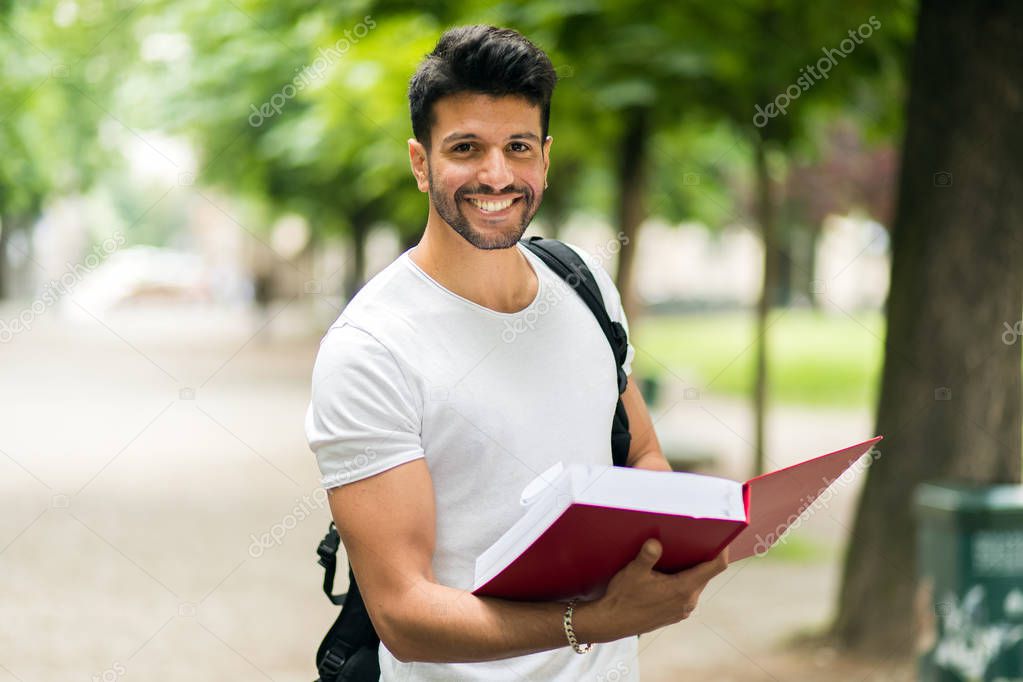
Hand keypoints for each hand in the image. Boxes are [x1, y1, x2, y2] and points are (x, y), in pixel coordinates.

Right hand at [575, 538, 728, 642]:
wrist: (612, 622)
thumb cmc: (623, 597)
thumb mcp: (633, 572)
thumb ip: (647, 556)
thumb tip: (656, 541)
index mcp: (683, 589)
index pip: (715, 567)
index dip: (722, 550)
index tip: (722, 535)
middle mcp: (688, 601)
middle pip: (706, 574)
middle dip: (703, 556)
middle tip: (696, 537)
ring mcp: (683, 610)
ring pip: (696, 583)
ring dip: (692, 569)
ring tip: (680, 553)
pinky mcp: (675, 614)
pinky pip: (687, 593)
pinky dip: (683, 581)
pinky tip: (668, 574)